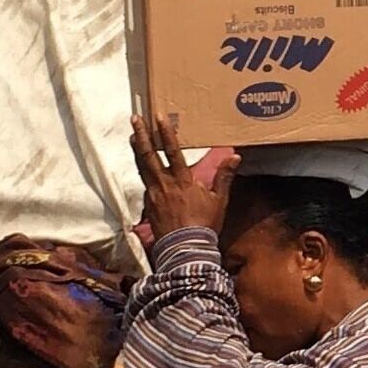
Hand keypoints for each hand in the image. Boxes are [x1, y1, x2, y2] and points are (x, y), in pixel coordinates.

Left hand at [131, 115, 221, 242]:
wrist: (185, 249)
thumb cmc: (204, 225)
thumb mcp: (219, 200)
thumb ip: (224, 177)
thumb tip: (235, 157)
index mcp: (182, 181)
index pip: (172, 151)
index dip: (165, 133)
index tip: (158, 117)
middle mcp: (163, 184)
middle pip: (148, 155)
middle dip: (141, 135)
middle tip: (135, 118)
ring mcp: (152, 195)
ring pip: (142, 167)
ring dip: (137, 150)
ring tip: (132, 136)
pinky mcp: (147, 206)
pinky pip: (145, 185)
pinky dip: (144, 174)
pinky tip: (144, 170)